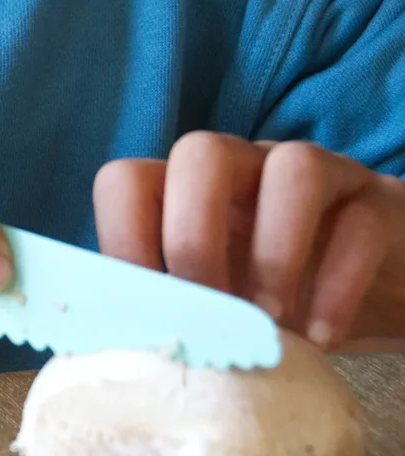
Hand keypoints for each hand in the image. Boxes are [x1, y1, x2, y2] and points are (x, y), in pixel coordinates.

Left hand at [93, 132, 404, 348]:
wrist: (373, 287)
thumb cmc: (274, 294)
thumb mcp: (217, 297)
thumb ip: (178, 304)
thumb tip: (133, 344)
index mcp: (188, 188)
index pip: (128, 178)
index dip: (122, 237)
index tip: (144, 312)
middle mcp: (245, 167)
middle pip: (200, 152)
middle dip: (195, 237)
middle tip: (211, 312)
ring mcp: (314, 174)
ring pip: (290, 167)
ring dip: (274, 252)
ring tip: (274, 323)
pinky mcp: (375, 203)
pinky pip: (359, 221)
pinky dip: (338, 282)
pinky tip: (324, 335)